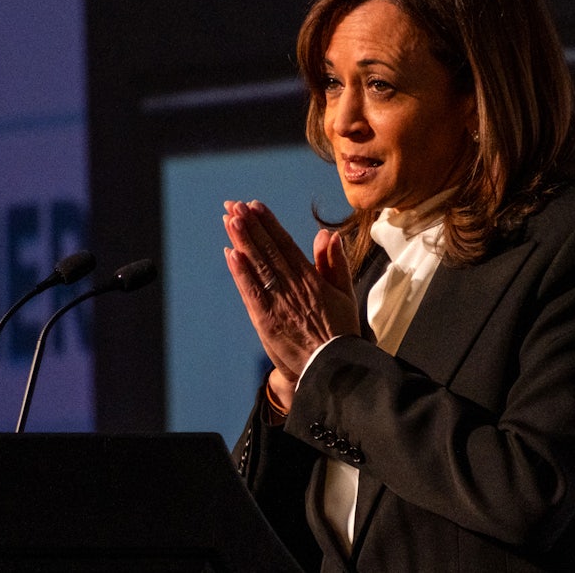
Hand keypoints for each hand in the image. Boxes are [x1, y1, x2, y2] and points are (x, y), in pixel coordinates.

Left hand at [223, 200, 358, 392]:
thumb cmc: (340, 331)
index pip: (286, 245)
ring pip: (258, 266)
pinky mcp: (267, 321)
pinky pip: (252, 292)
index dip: (269, 224)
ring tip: (229, 220)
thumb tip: (328, 235)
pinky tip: (231, 254)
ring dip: (243, 242)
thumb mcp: (345, 293)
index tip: (255, 206)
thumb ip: (335, 263)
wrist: (334, 369)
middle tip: (235, 206)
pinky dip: (241, 273)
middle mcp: (293, 287)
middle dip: (251, 226)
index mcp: (312, 279)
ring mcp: (279, 303)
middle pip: (268, 251)